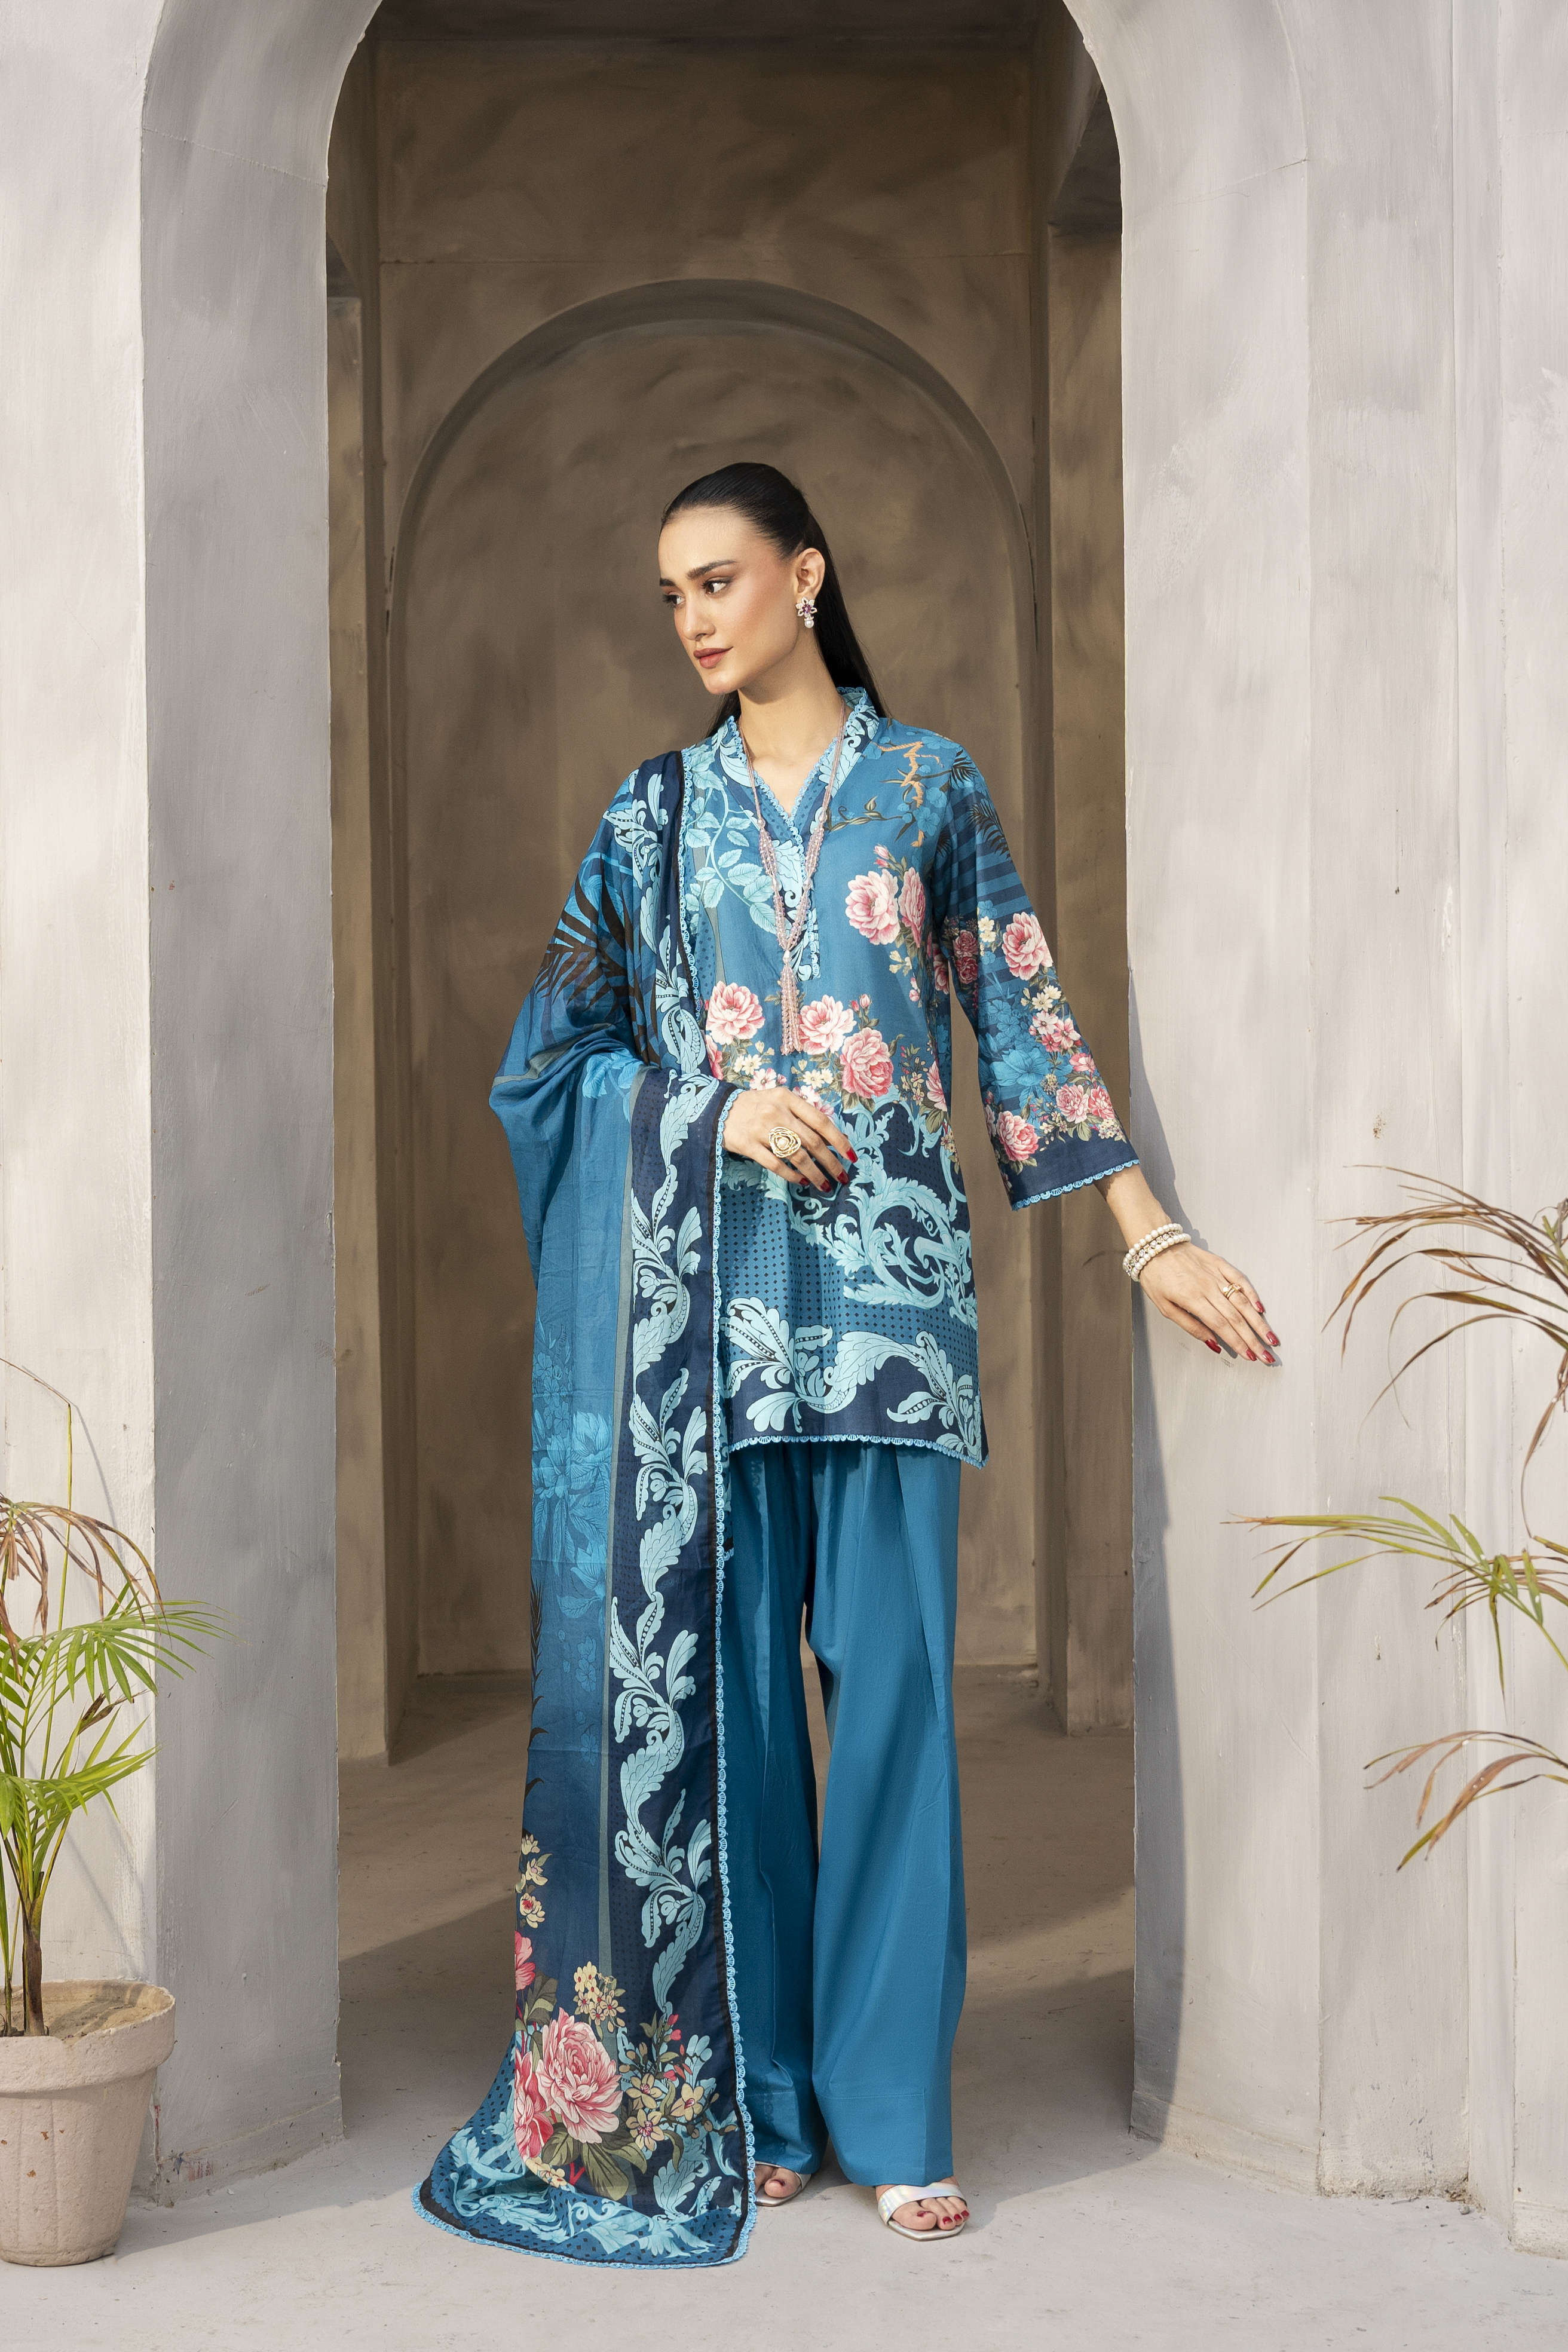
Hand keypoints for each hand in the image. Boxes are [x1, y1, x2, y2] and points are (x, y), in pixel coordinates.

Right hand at [721, 1087, 853, 1192]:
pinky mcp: (748, 1145)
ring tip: (825, 1185)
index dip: (839, 1140)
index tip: (851, 1156)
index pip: (821, 1121)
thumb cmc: (754, 1106)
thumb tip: (830, 1139)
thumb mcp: (778, 1100)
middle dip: (831, 1162)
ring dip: (815, 1173)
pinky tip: (802, 1181)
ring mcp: (761, 1129)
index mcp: (787, 1098)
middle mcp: (776, 1112)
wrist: (717, 1109)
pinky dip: (792, 1175)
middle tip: (842, 1177)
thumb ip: (801, 1114)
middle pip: (812, 1141)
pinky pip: (775, 1164)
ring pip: (797, 1156)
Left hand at [1139, 1243, 1277, 1363]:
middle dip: (1253, 1339)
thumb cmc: (1156, 1276)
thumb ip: (1189, 1326)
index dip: (1237, 1343)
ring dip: (1258, 1322)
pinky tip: (1261, 1308)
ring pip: (1242, 1301)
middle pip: (1236, 1318)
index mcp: (1193, 1299)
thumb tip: (1212, 1343)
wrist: (1155, 1245)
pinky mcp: (1220, 1263)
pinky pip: (1240, 1279)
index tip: (1249, 1356)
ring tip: (1270, 1337)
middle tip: (1266, 1355)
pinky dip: (1252, 1294)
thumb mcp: (1164, 1307)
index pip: (1221, 1326)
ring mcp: (1216, 1275)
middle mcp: (1208, 1287)